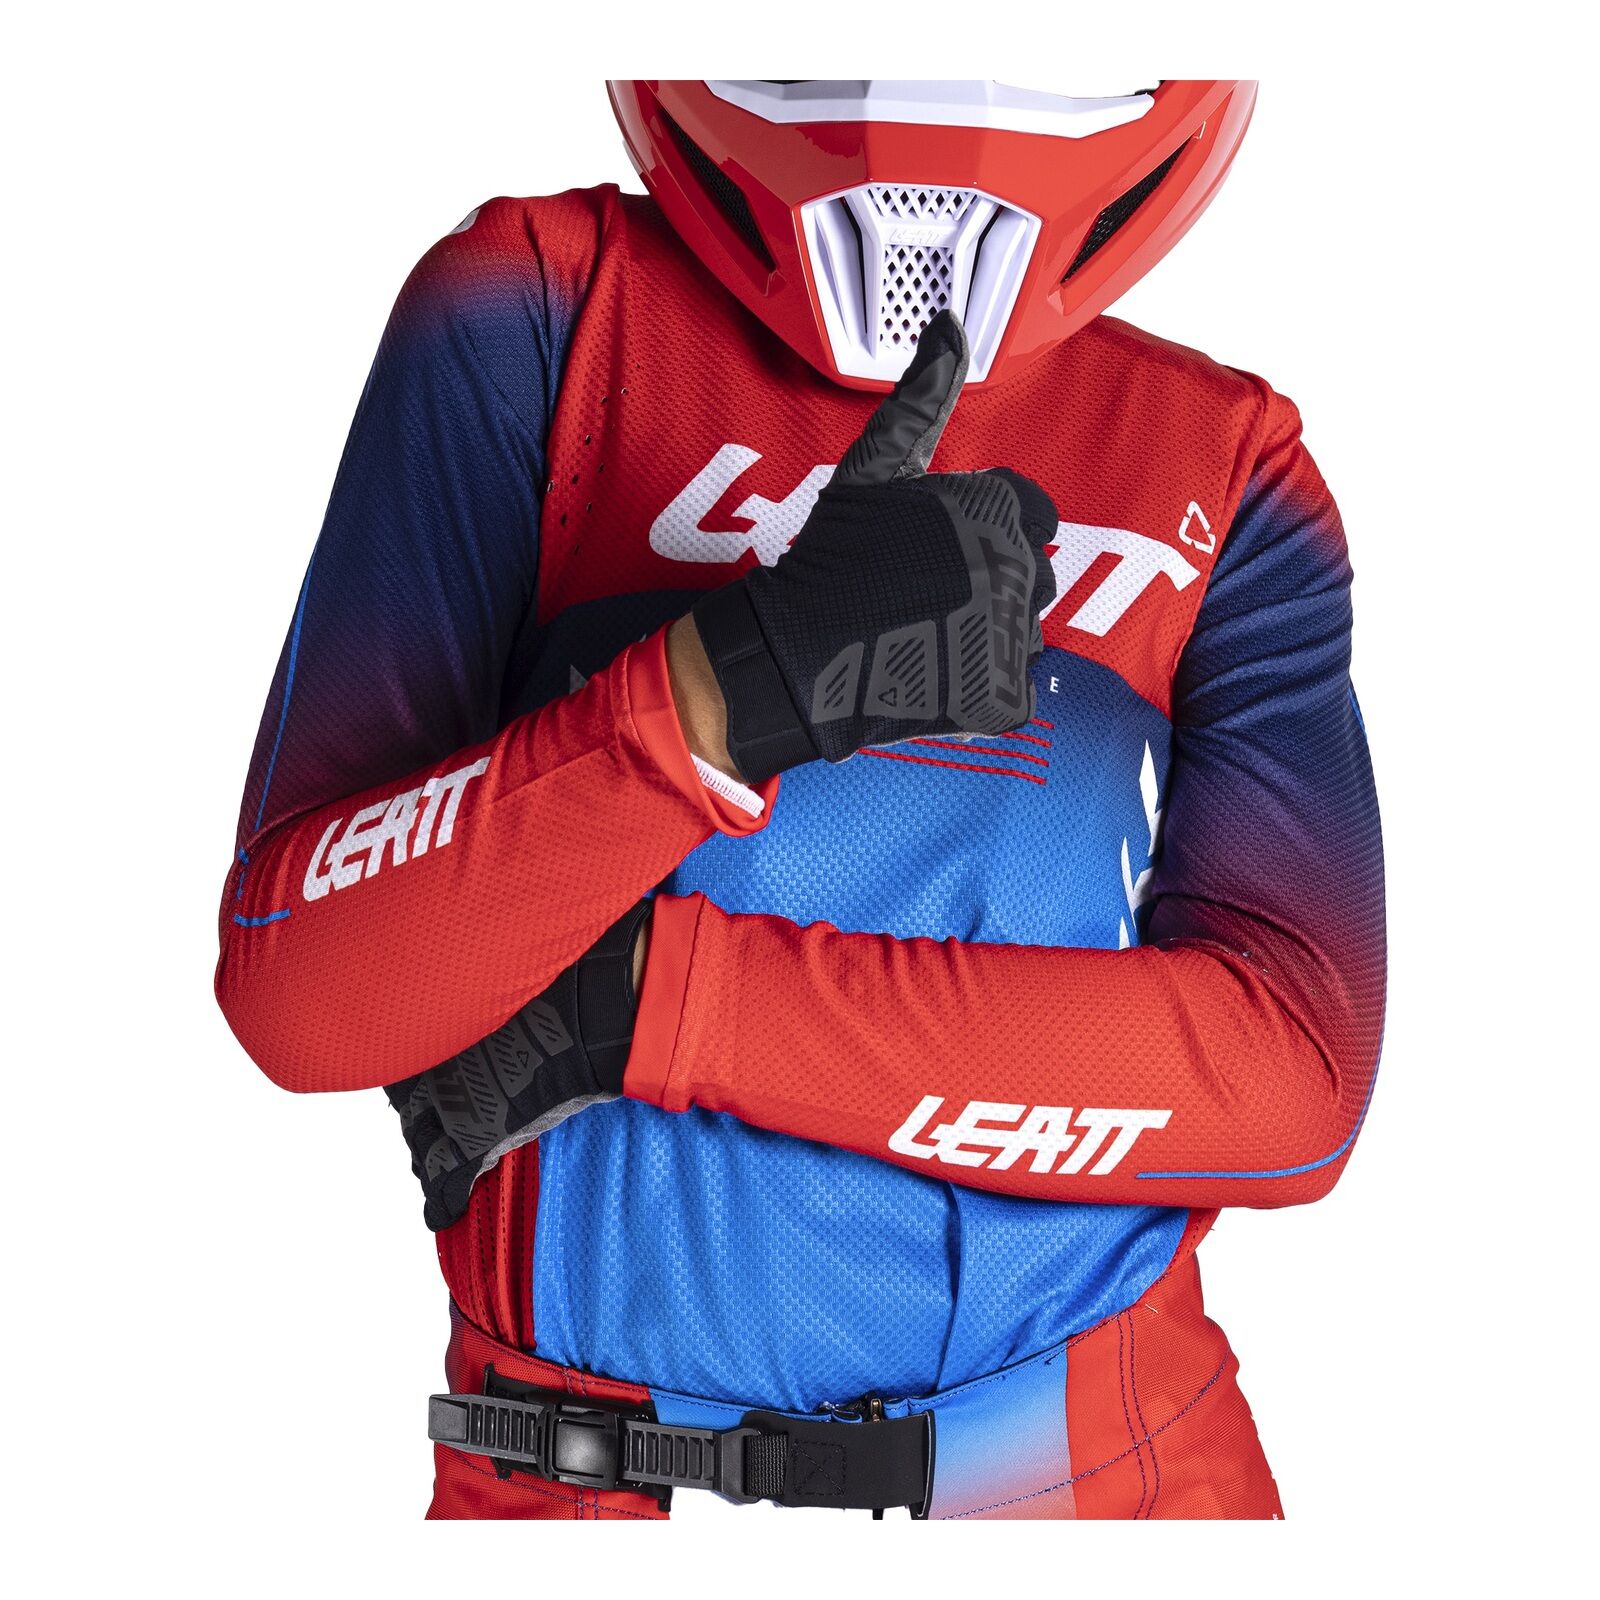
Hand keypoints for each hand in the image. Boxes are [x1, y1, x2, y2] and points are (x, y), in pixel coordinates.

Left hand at [386, 902, 650, 1229]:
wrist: (599, 1000)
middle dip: (413, 1103)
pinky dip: (441, 1200)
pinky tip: (442, 1211)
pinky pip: (445, 1181)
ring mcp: (449, 1096)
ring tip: (429, 1159)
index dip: (408, 1052)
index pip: (399, 1039)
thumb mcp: (525, 945)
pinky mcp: (476, 1138)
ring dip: (423, 1148)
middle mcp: (429, 1050)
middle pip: (405, 1092)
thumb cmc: (571, 958)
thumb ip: (507, 957)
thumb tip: (513, 933)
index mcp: (433, 1004)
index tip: (417, 1055)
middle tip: (423, 1111)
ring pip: (417, 1137)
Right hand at [689, 311, 1057, 782]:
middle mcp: (1017, 566)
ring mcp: (1012, 634)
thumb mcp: (874, 465)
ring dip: (985, 639)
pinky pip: (1013, 692)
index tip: (934, 554)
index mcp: (999, 507)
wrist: (795, 649)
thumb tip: (950, 324)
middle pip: (1030, 577)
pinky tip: (931, 674)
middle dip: (987, 587)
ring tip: (923, 635)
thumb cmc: (833, 554)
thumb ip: (923, 396)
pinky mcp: (1002, 693)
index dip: (982, 534)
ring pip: (1022, 635)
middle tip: (922, 598)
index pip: (1028, 517)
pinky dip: (978, 692)